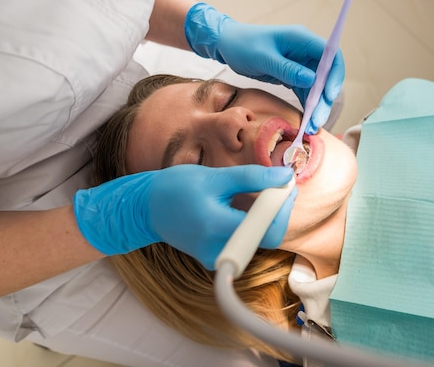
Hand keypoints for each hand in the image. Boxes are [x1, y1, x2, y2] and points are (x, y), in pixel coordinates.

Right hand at [73, 165, 295, 269]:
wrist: (147, 208)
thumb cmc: (176, 188)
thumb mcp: (215, 176)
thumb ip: (252, 177)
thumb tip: (285, 177)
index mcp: (217, 227)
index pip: (268, 230)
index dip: (283, 207)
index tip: (287, 185)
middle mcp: (218, 250)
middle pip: (266, 236)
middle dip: (277, 210)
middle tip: (280, 185)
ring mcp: (217, 257)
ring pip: (257, 239)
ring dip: (265, 215)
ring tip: (262, 191)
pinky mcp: (216, 258)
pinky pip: (244, 242)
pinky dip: (251, 223)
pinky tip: (245, 206)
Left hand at [184, 3, 344, 133]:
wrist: (227, 45)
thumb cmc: (243, 45)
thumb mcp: (263, 58)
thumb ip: (288, 69)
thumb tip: (312, 80)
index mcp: (302, 40)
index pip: (331, 56)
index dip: (335, 75)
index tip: (330, 95)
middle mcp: (305, 51)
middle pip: (326, 75)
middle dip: (325, 98)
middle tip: (319, 119)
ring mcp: (300, 64)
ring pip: (317, 87)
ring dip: (317, 106)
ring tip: (313, 126)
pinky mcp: (293, 75)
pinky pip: (306, 92)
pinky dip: (307, 105)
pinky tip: (306, 120)